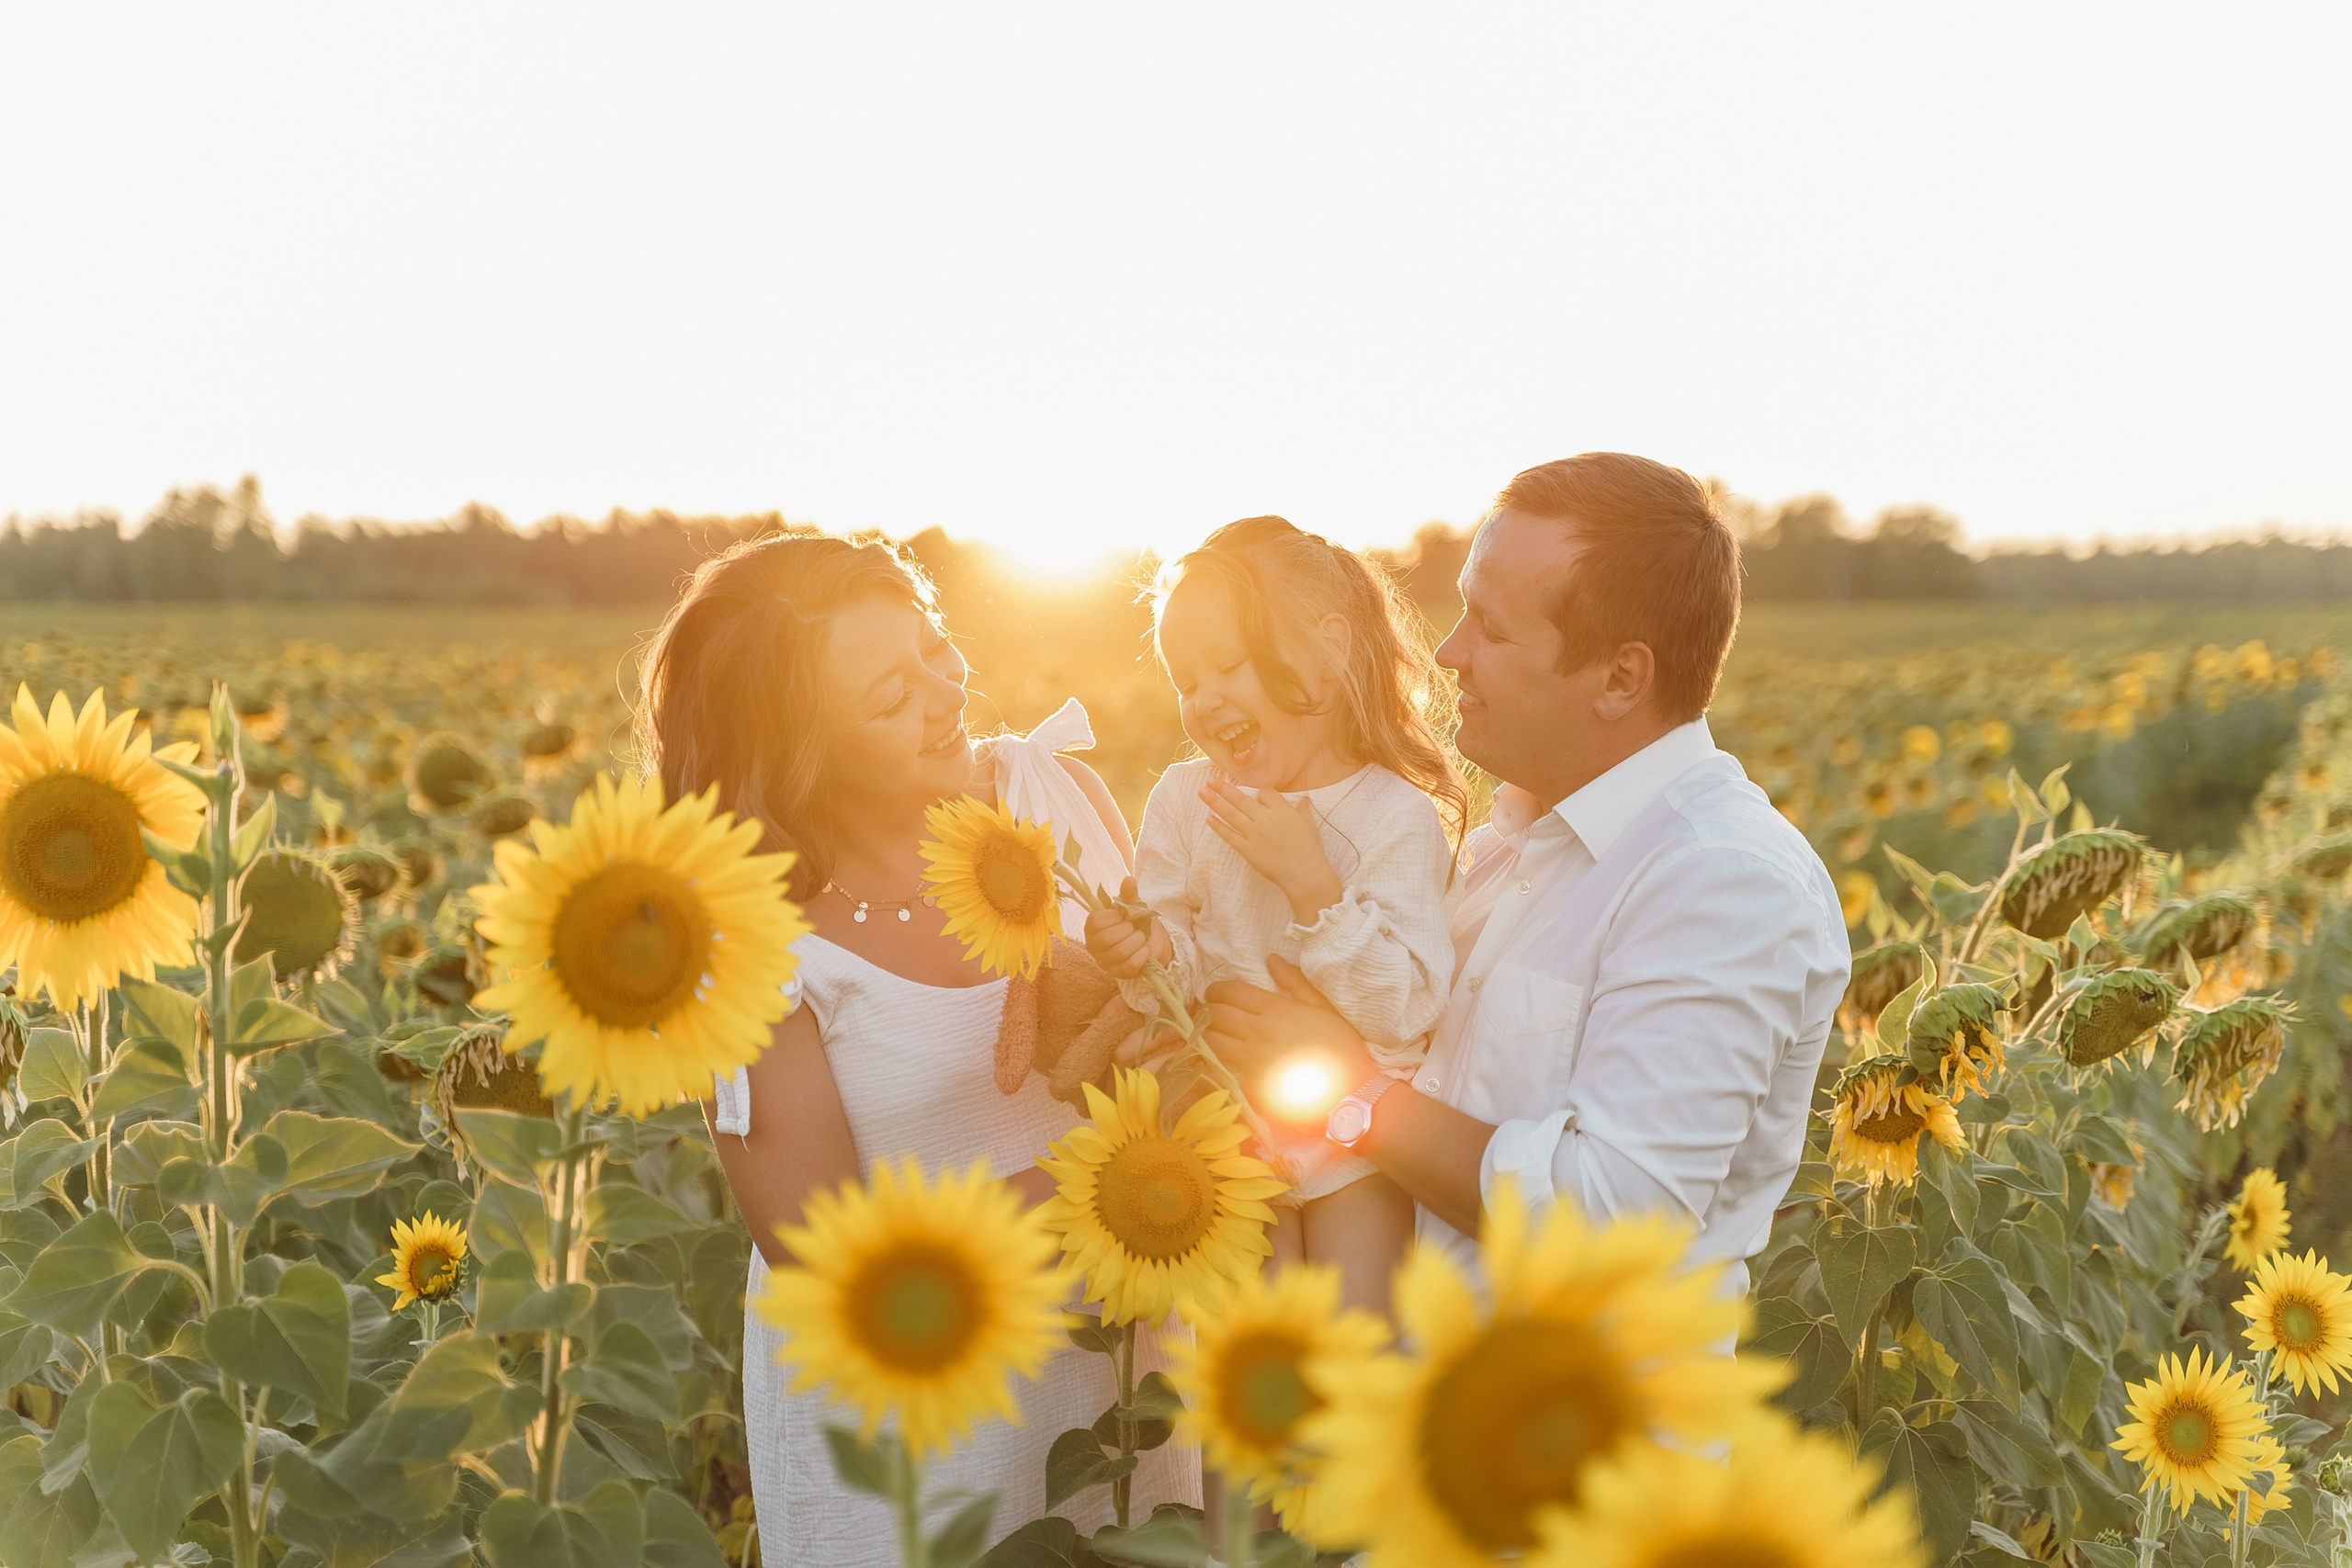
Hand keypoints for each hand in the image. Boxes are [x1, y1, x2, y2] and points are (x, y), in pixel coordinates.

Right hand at [1082, 876, 1169, 979]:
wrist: (1151, 941)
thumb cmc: (1135, 922)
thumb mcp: (1132, 906)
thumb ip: (1128, 895)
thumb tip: (1129, 879)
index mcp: (1092, 926)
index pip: (1095, 921)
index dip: (1114, 917)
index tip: (1123, 916)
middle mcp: (1093, 945)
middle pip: (1107, 938)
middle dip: (1128, 930)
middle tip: (1135, 928)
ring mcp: (1105, 962)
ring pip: (1120, 952)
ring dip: (1137, 941)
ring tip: (1141, 937)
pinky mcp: (1119, 974)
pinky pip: (1130, 965)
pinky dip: (1143, 954)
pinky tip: (1145, 949)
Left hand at [1200, 779, 1344, 924]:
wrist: (1304, 874)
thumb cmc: (1310, 850)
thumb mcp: (1310, 826)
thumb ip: (1303, 811)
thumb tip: (1303, 800)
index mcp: (1282, 811)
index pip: (1265, 793)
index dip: (1260, 793)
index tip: (1257, 796)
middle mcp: (1265, 819)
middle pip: (1241, 799)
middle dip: (1224, 788)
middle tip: (1210, 780)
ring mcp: (1254, 834)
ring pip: (1231, 814)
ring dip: (1215, 802)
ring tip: (1202, 791)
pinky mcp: (1247, 849)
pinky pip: (1230, 836)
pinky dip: (1218, 827)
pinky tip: (1208, 818)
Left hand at [1203, 956, 1378, 1124]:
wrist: (1350, 1094)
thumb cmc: (1341, 1049)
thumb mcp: (1323, 1008)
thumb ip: (1295, 982)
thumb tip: (1272, 960)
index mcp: (1276, 1010)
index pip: (1230, 991)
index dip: (1216, 990)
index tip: (1216, 994)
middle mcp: (1258, 1033)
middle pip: (1213, 1014)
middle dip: (1206, 1011)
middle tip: (1209, 1014)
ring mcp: (1251, 1062)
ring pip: (1208, 1042)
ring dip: (1205, 1036)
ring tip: (1210, 1036)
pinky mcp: (1248, 1089)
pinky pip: (1215, 1072)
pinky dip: (1209, 1065)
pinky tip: (1214, 1062)